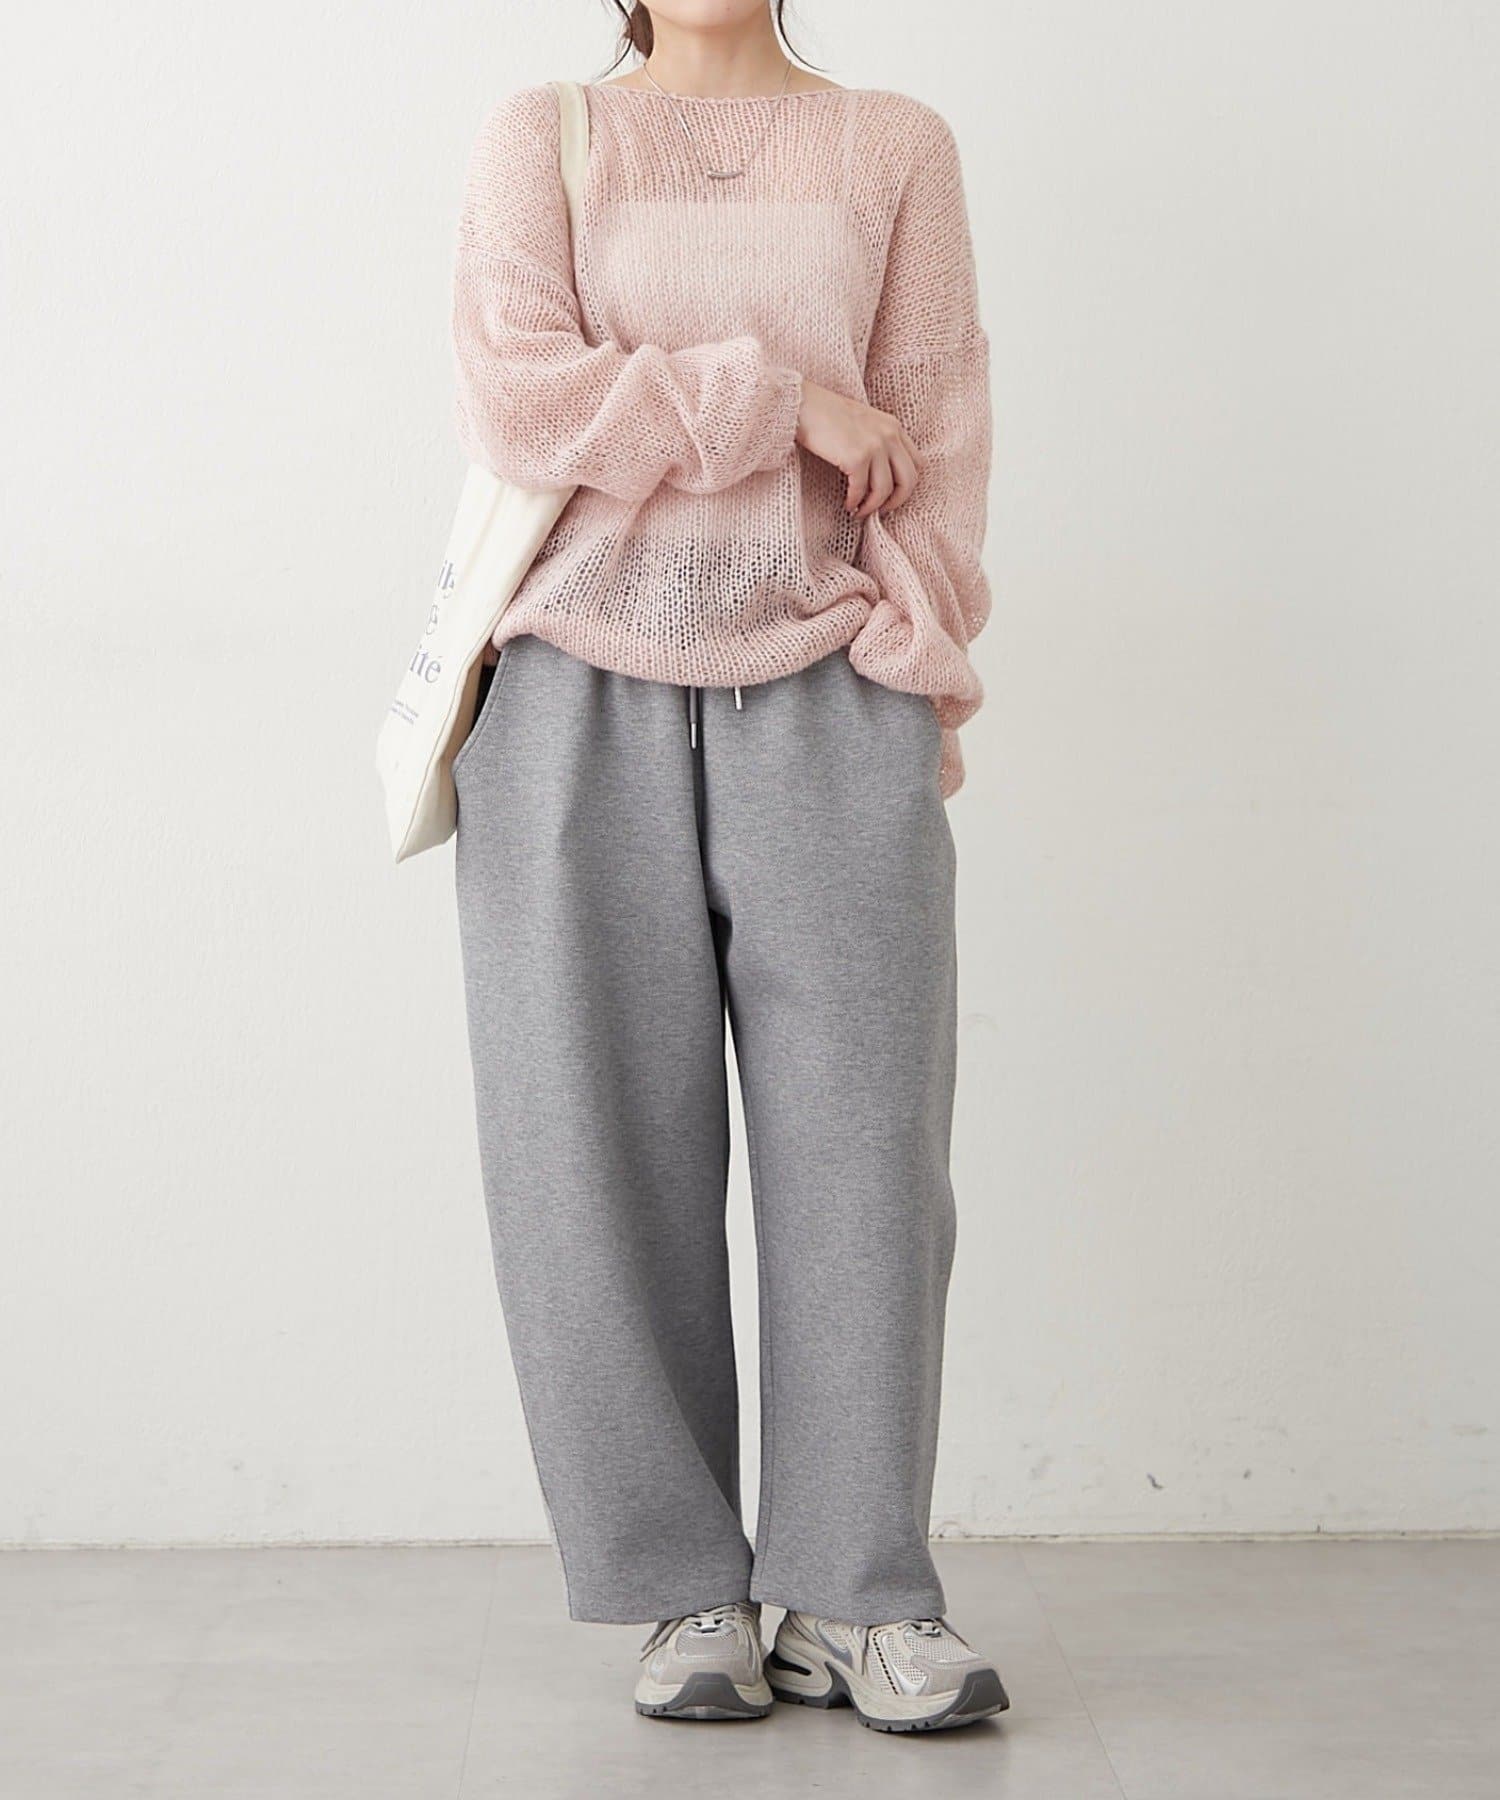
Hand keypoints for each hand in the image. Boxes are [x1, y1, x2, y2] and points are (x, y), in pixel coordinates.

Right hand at [794, 379, 921, 517]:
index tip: (891, 496)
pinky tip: (848, 504)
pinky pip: (861, 490)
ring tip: (859, 511)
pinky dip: (854, 502)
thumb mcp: (865, 423)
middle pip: (908, 480)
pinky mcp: (856, 457)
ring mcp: (874, 445)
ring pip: (885, 489)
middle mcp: (889, 435)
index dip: (907, 486)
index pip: (917, 464)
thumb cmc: (827, 416)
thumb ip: (879, 443)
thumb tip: (882, 479)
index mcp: (894, 426)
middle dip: (896, 501)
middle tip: (880, 511)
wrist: (803, 404)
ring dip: (872, 506)